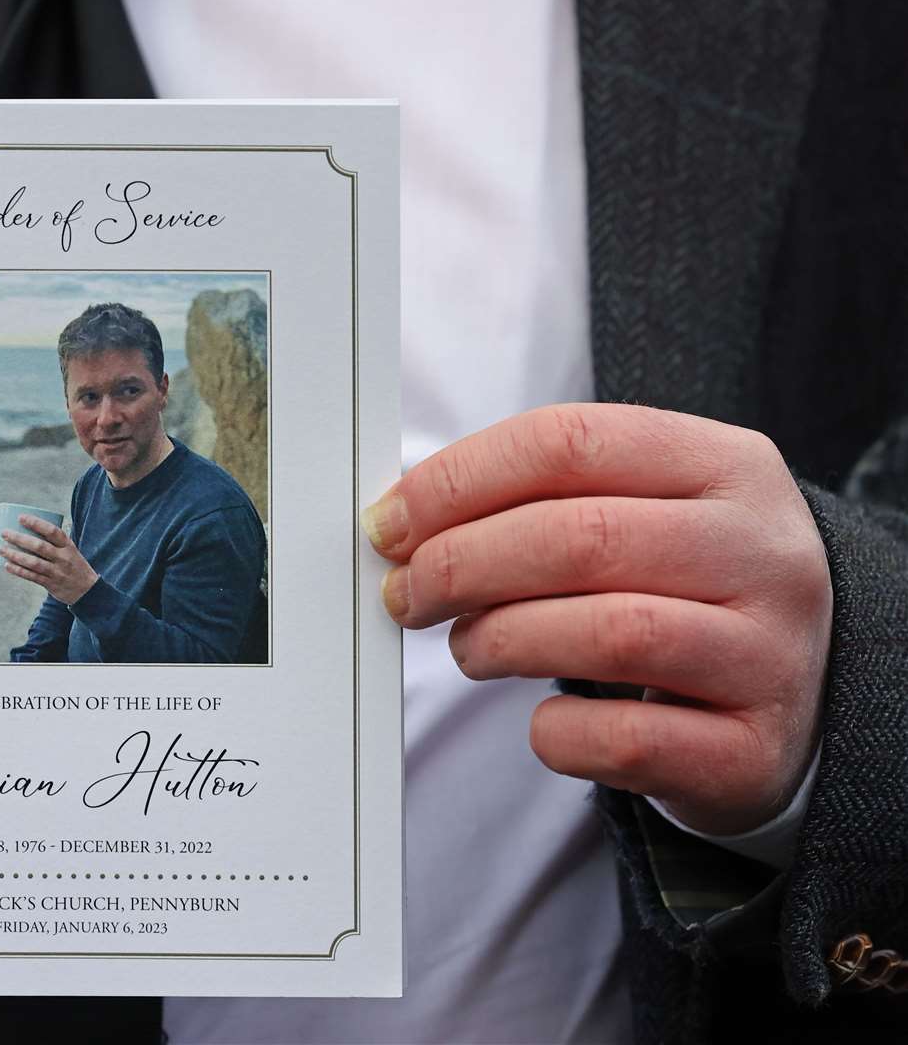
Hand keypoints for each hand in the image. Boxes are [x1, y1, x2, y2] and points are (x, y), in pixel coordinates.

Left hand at [0, 515, 98, 605]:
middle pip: (39, 546)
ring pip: (33, 562)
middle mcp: (63, 558)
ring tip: (2, 549)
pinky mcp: (51, 584)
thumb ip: (56, 542)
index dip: (36, 523)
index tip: (21, 518)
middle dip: (19, 539)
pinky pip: (32, 576)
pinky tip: (8, 565)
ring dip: (15, 555)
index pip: (52, 531)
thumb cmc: (75, 566)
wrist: (88, 591)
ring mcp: (56, 572)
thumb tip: (33, 527)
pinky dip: (18, 570)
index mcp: (68, 546)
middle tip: (5, 533)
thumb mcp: (71, 550)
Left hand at [363, 403, 832, 834]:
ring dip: (500, 641)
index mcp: (726, 465)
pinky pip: (626, 739)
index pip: (569, 442)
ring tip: (469, 648)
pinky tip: (545, 721)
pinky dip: (558, 732)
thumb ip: (538, 501)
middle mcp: (763, 551)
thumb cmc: (683, 591)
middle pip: (580, 536)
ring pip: (608, 632)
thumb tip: (401, 518)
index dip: (458, 481)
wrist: (801, 698)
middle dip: (461, 565)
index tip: (391, 523)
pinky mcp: (753, 751)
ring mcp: (770, 654)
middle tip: (406, 594)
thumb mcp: (640, 514)